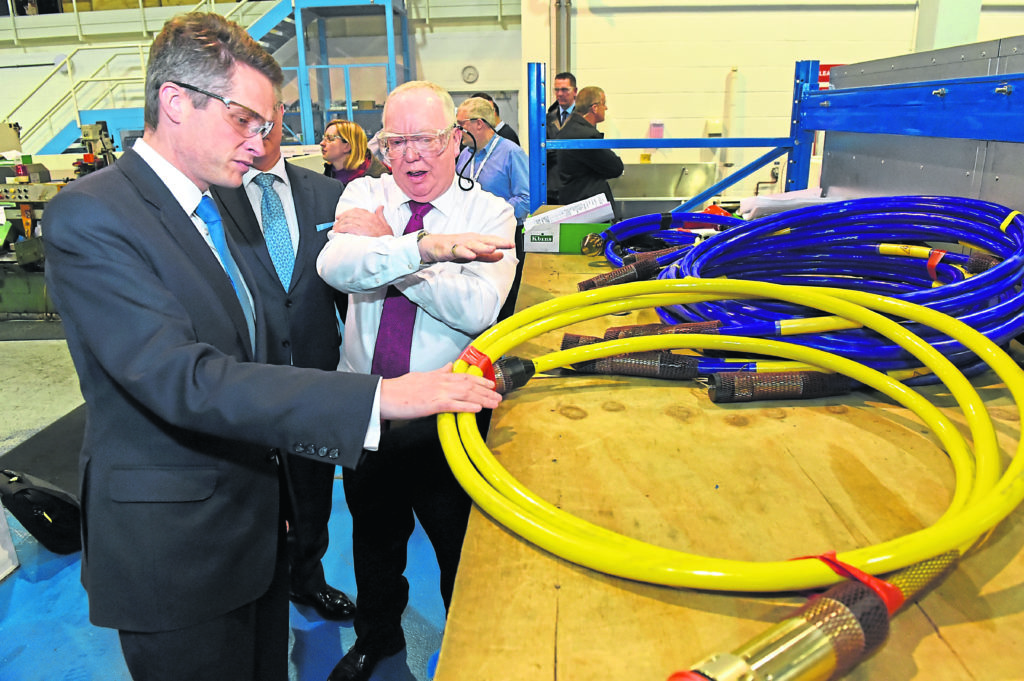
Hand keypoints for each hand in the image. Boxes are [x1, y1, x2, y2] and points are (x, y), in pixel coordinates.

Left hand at [332, 206, 390, 236]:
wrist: (388, 245)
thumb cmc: (386, 236)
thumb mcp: (386, 223)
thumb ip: (380, 214)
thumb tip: (380, 207)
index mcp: (372, 216)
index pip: (357, 210)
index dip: (348, 212)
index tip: (343, 215)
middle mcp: (366, 218)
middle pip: (350, 214)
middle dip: (342, 218)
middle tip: (336, 222)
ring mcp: (363, 224)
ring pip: (347, 220)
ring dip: (339, 224)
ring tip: (335, 228)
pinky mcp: (359, 230)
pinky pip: (347, 227)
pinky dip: (341, 229)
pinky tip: (337, 231)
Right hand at [379, 363, 500, 419]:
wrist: (384, 395)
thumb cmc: (399, 389)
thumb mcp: (421, 375)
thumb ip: (437, 372)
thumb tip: (449, 365)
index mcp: (438, 376)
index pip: (464, 375)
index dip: (479, 379)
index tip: (490, 383)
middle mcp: (440, 382)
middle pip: (469, 384)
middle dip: (486, 390)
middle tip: (499, 395)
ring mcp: (437, 393)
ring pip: (465, 394)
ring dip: (482, 399)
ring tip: (495, 403)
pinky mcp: (432, 405)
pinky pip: (453, 405)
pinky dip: (467, 406)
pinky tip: (477, 409)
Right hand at [419, 233, 513, 263]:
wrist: (431, 246)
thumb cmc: (454, 249)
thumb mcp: (473, 254)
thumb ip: (487, 256)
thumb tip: (502, 255)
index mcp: (475, 240)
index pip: (491, 240)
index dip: (502, 242)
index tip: (513, 244)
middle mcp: (468, 240)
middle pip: (485, 240)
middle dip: (497, 242)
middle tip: (508, 244)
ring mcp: (459, 244)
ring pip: (472, 245)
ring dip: (483, 247)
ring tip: (492, 248)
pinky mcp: (449, 249)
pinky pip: (458, 251)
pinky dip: (465, 252)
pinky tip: (471, 255)